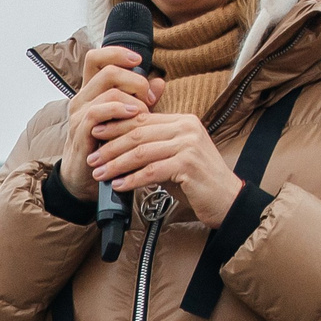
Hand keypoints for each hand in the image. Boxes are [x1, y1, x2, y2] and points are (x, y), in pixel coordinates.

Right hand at [57, 45, 156, 198]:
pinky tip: (134, 117)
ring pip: (107, 90)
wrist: (86, 179)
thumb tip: (160, 81)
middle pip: (107, 70)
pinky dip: (119, 111)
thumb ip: (141, 99)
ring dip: (132, 97)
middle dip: (135, 80)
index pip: (97, 58)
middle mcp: (82, 99)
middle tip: (149, 97)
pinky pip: (97, 112)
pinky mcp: (80, 132)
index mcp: (91, 92)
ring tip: (145, 111)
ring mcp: (79, 115)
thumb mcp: (126, 120)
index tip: (139, 61)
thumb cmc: (107, 147)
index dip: (117, 53)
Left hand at [90, 112, 245, 226]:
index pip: (142, 119)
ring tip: (100, 173)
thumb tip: (118, 146)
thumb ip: (153, 147)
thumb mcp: (174, 157)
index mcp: (183, 121)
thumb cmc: (198, 182)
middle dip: (110, 147)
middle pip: (138, 134)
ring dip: (116, 164)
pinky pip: (151, 171)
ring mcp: (189, 145)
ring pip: (141, 152)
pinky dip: (131, 179)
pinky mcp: (189, 165)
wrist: (227, 201)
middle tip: (92, 158)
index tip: (95, 135)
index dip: (116, 126)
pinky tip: (118, 185)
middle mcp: (187, 128)